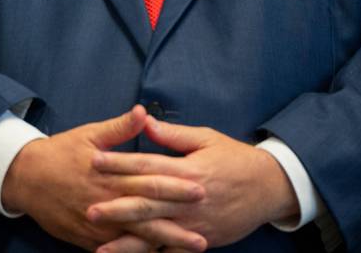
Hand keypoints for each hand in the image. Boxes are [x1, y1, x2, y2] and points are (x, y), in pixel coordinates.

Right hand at [1, 106, 206, 251]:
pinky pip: (116, 251)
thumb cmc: (60, 153)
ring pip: (134, 239)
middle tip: (203, 236)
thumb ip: (119, 128)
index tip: (201, 189)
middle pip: (146, 217)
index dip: (176, 187)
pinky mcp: (87, 240)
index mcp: (110, 175)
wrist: (25, 178)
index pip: (149, 182)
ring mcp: (97, 225)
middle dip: (176, 228)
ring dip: (162, 246)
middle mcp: (106, 202)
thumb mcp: (89, 135)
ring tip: (188, 251)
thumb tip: (143, 112)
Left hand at [87, 117, 298, 249]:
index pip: (146, 166)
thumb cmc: (235, 159)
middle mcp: (188, 199)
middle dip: (116, 208)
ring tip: (102, 248)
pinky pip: (175, 251)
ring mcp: (195, 223)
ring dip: (129, 242)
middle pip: (147, 203)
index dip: (119, 163)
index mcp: (187, 170)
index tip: (93, 160)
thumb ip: (172, 134)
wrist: (270, 188)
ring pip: (157, 234)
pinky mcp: (202, 239)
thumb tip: (142, 120)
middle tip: (89, 210)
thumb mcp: (206, 138)